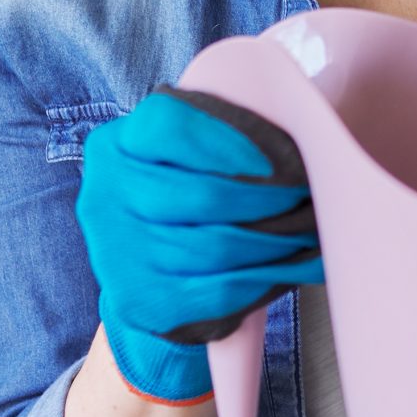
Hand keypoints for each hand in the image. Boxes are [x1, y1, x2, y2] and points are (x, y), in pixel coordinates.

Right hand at [76, 86, 322, 401]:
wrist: (146, 277)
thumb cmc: (183, 200)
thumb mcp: (180, 156)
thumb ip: (219, 130)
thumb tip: (307, 114)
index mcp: (114, 147)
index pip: (170, 125)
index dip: (231, 139)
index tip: (282, 154)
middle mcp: (103, 198)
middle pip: (202, 194)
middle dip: (269, 197)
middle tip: (309, 194)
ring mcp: (116, 254)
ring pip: (215, 246)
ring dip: (276, 239)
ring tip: (312, 229)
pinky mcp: (140, 301)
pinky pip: (217, 289)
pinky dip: (265, 277)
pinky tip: (297, 266)